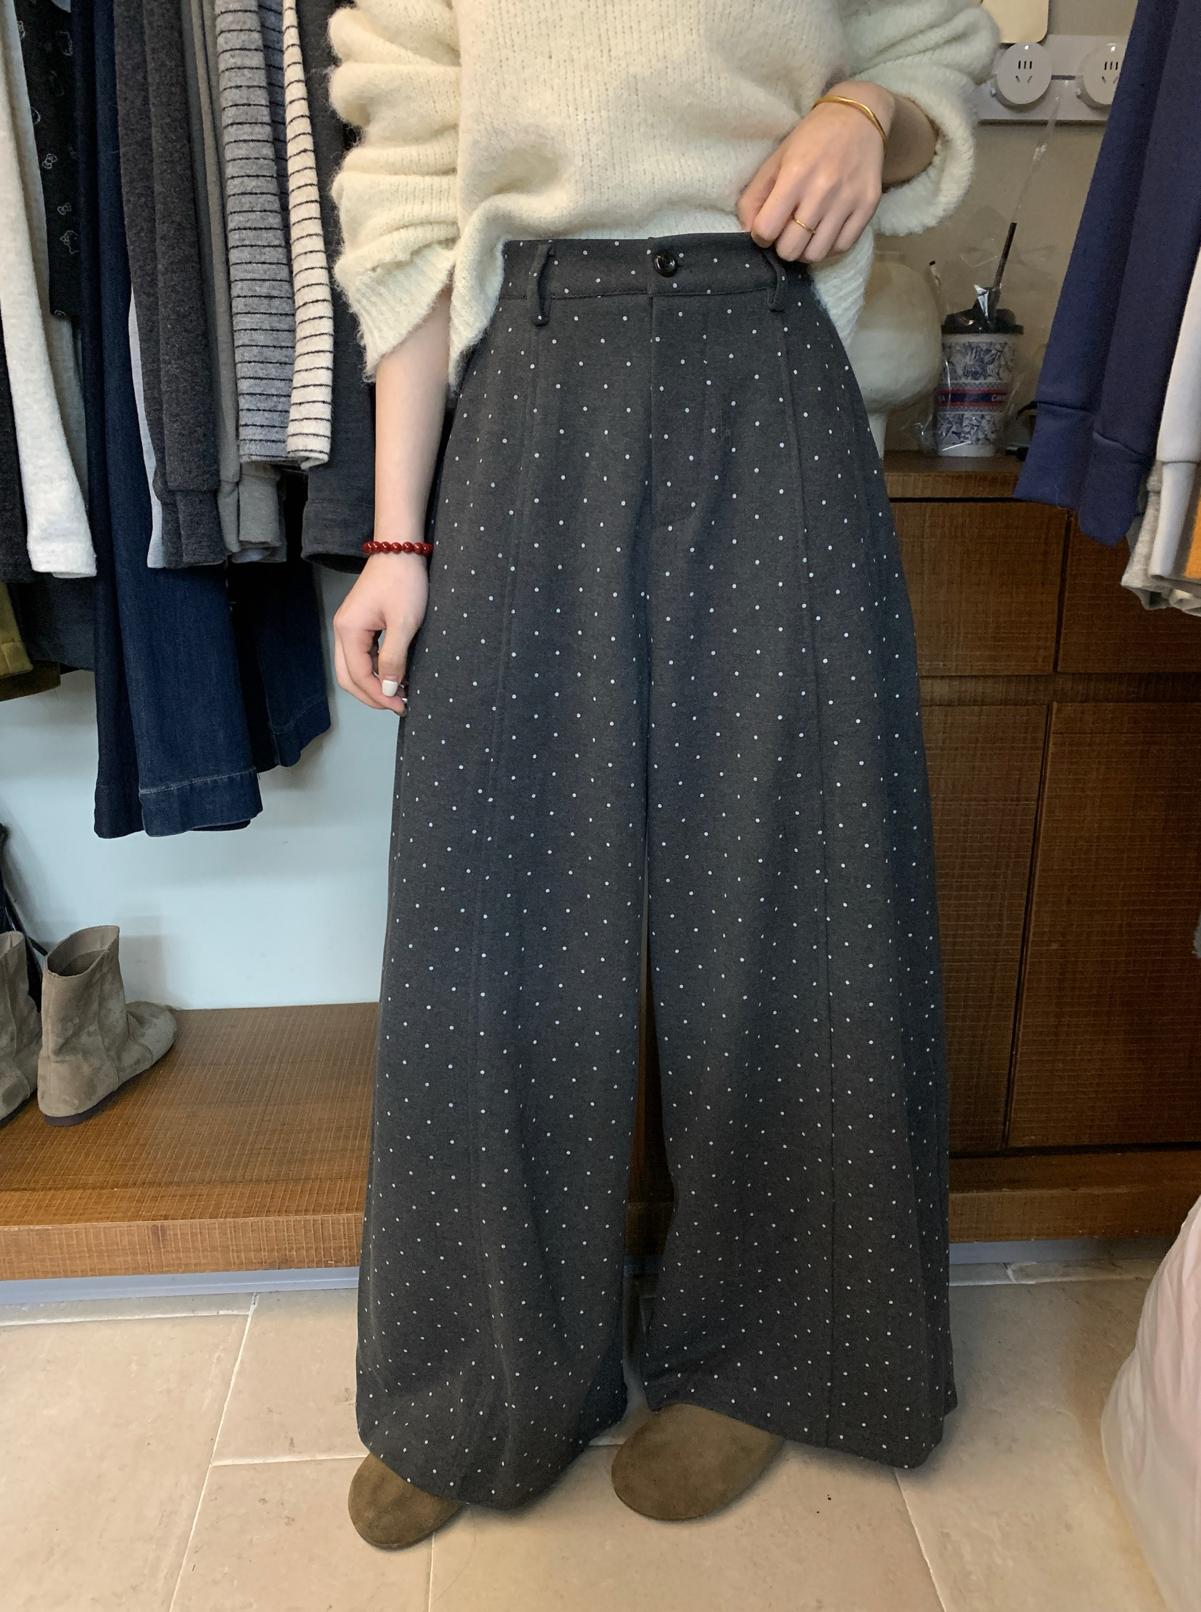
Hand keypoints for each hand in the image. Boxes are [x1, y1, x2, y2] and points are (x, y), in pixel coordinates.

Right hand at [332, 552, 428, 715]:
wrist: (400, 550)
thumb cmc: (403, 581)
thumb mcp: (403, 624)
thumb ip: (394, 658)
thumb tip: (388, 688)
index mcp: (348, 631)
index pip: (358, 676)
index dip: (379, 695)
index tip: (402, 706)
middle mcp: (341, 631)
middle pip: (348, 677)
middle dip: (372, 695)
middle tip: (398, 706)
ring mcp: (347, 627)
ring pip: (352, 668)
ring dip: (372, 684)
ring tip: (399, 693)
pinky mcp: (358, 624)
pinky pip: (360, 656)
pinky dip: (374, 670)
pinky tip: (394, 674)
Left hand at [737, 80, 895, 263]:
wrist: (858, 117)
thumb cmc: (811, 139)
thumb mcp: (775, 160)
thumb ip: (755, 196)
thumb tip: (748, 232)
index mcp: (795, 175)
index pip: (767, 229)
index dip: (761, 235)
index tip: (766, 227)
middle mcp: (822, 190)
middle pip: (790, 249)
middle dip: (782, 246)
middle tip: (786, 232)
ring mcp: (847, 200)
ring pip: (816, 254)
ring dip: (805, 250)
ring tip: (805, 234)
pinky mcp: (868, 207)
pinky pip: (842, 247)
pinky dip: (828, 247)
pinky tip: (824, 232)